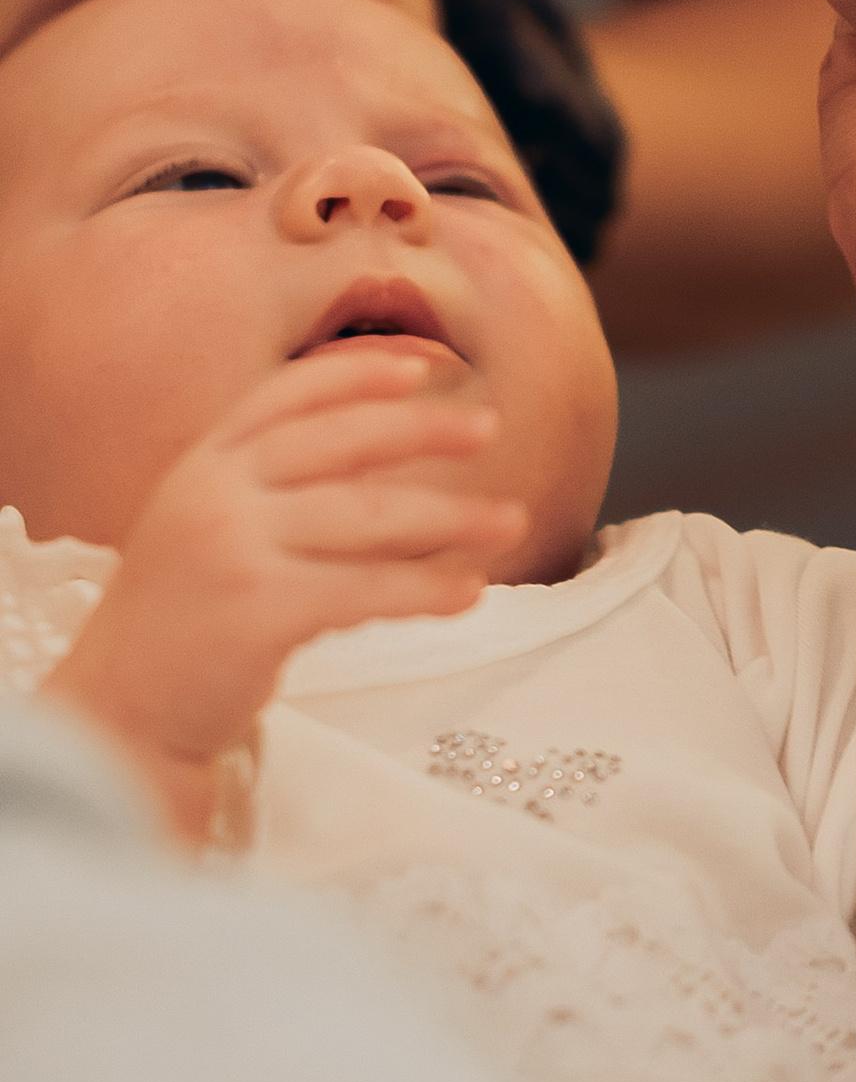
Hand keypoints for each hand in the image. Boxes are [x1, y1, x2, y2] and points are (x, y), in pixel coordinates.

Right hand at [44, 347, 523, 840]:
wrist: (118, 715)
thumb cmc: (178, 624)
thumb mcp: (206, 528)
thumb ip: (270, 486)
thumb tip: (381, 454)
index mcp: (202, 463)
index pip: (288, 394)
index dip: (358, 373)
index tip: (423, 366)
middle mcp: (214, 492)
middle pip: (341, 441)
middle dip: (423, 429)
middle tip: (491, 427)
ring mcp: (233, 548)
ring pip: (367, 516)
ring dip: (451, 517)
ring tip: (511, 521)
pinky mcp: (258, 611)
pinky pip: (364, 591)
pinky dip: (424, 590)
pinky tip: (469, 592)